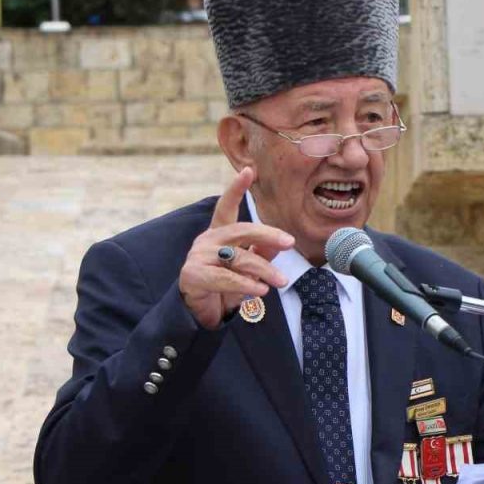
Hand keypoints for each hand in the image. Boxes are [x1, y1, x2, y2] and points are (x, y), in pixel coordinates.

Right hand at [180, 167, 294, 328]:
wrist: (199, 313)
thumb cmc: (224, 287)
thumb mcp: (246, 268)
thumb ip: (261, 253)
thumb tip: (280, 242)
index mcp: (218, 234)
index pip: (226, 207)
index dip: (236, 188)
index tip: (249, 170)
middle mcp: (207, 240)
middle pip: (241, 230)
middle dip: (268, 234)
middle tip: (290, 243)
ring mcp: (198, 256)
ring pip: (239, 258)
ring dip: (264, 270)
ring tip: (282, 281)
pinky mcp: (193, 275)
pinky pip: (227, 278)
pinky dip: (247, 284)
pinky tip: (261, 289)